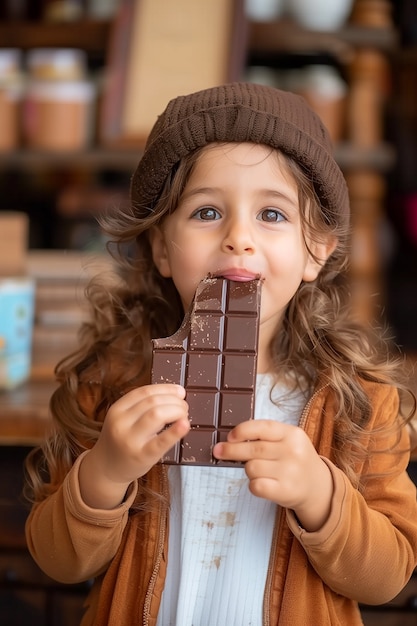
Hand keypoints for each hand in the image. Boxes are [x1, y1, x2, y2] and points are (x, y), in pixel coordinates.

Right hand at [79, 384, 188, 508]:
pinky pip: (160, 441)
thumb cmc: (121, 442)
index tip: (179, 391)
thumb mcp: (123, 419)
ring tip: (183, 415)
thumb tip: (177, 393)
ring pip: (156, 414)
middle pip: (152, 402)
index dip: (166, 389)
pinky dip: (174, 431)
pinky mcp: (142, 456)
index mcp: (117, 410)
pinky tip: (184, 425)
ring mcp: (130, 440)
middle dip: (174, 401)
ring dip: (176, 411)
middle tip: (183, 406)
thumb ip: (142, 407)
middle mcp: (121, 423)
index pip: (144, 392)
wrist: (107, 470)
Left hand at [212, 420, 332, 530]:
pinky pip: (256, 486)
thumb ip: (264, 436)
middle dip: (231, 450)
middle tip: (218, 451)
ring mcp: (290, 472)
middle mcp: (293, 451)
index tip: (229, 436)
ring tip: (260, 471)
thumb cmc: (295, 459)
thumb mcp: (288, 440)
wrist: (318, 486)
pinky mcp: (286, 491)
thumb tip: (229, 440)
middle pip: (253, 449)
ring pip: (252, 468)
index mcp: (292, 434)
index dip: (242, 431)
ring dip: (249, 470)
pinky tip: (261, 483)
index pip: (262, 428)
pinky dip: (253, 485)